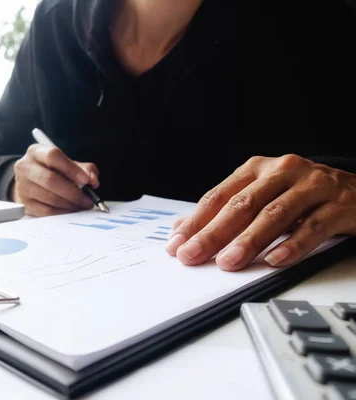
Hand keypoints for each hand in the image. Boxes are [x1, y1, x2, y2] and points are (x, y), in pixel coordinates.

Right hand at [11, 144, 99, 216]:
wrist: (30, 182)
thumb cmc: (53, 171)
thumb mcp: (68, 164)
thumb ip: (85, 169)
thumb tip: (93, 181)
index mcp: (36, 152)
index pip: (53, 156)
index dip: (71, 169)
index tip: (86, 180)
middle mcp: (25, 167)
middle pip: (50, 179)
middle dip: (73, 192)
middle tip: (88, 200)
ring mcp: (23, 186)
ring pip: (49, 197)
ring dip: (70, 204)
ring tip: (81, 205)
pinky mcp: (25, 203)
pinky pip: (46, 211)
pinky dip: (62, 212)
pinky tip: (71, 210)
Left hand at [166, 154, 355, 270]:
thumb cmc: (301, 196)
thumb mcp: (262, 197)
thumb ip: (225, 212)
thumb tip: (182, 229)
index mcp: (257, 169)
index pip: (219, 196)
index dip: (195, 222)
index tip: (176, 245)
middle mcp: (282, 171)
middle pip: (242, 204)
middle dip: (213, 233)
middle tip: (192, 255)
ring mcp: (312, 185)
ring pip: (275, 214)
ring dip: (249, 240)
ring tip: (229, 262)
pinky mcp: (340, 204)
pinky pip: (313, 227)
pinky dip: (292, 245)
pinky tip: (274, 261)